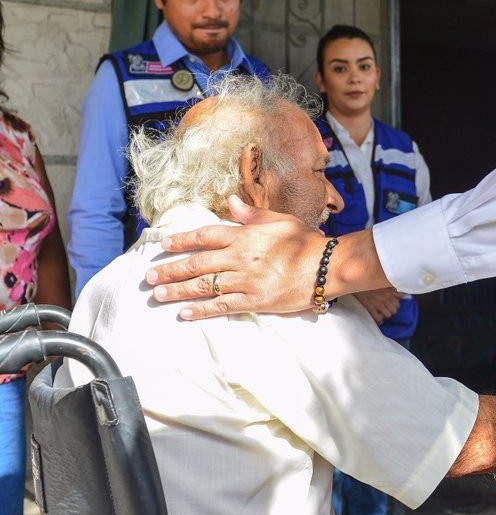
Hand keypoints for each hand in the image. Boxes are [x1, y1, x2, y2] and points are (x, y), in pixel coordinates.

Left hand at [144, 195, 386, 319]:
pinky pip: (222, 306)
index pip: (206, 236)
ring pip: (204, 286)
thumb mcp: (279, 220)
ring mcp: (246, 280)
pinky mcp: (255, 300)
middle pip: (198, 264)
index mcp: (245, 235)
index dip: (182, 241)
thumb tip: (230, 201)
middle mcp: (241, 257)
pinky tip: (185, 313)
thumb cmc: (305, 241)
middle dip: (170, 270)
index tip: (164, 246)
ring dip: (178, 291)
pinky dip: (201, 310)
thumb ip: (252, 214)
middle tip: (149, 277)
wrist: (326, 266)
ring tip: (158, 296)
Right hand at [355, 287, 402, 323]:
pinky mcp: (370, 308)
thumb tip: (402, 295)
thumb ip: (393, 290)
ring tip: (383, 313)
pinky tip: (378, 318)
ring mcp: (378, 305)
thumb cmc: (371, 283)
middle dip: (391, 311)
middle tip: (387, 309)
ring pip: (388, 315)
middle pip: (394, 311)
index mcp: (389, 293)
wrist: (358, 282)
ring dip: (386, 314)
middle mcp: (385, 299)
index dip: (395, 305)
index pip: (397, 304)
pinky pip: (378, 318)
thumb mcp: (384, 284)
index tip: (392, 305)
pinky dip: (379, 320)